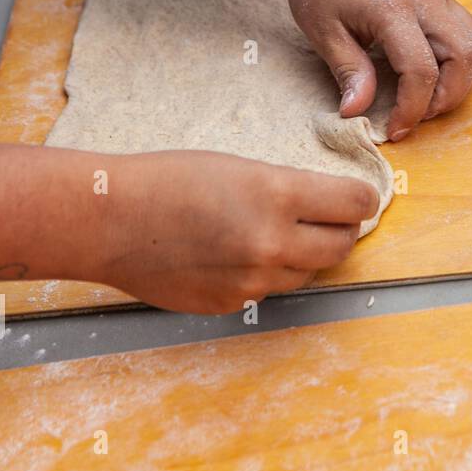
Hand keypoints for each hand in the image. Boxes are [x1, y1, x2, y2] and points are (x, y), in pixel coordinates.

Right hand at [0, 145, 380, 314]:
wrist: (109, 220)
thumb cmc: (170, 179)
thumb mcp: (242, 166)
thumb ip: (291, 189)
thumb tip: (334, 204)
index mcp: (277, 195)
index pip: (356, 204)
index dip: (362, 199)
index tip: (358, 196)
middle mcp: (271, 242)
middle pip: (342, 246)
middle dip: (341, 230)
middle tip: (328, 217)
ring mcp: (252, 280)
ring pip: (308, 271)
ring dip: (304, 254)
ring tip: (274, 232)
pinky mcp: (232, 304)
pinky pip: (270, 290)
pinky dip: (266, 273)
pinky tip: (237, 253)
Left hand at [186, 0, 471, 140]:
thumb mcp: (324, 34)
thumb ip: (349, 73)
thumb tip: (358, 113)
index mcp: (392, 8)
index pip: (421, 69)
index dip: (412, 109)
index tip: (394, 130)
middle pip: (464, 55)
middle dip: (448, 97)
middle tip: (418, 116)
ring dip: (461, 79)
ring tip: (429, 98)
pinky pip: (468, 31)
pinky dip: (461, 60)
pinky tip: (435, 73)